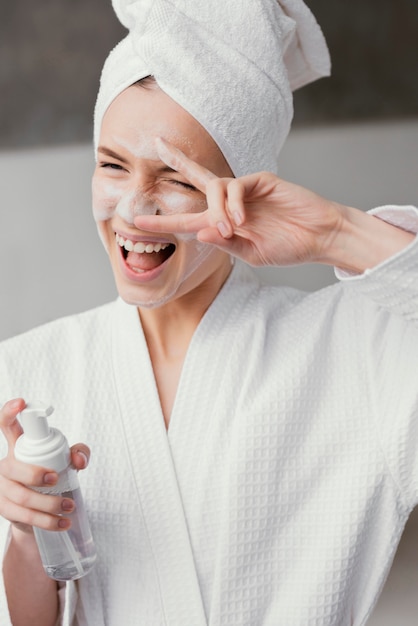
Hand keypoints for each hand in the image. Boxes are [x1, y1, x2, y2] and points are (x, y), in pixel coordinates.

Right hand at [0, 399, 89, 533]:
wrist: (37, 511)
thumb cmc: (50, 476)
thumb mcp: (66, 461)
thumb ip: (78, 452)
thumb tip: (79, 460)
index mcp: (18, 446)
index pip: (8, 425)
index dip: (10, 412)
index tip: (21, 403)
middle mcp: (6, 465)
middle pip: (14, 467)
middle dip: (35, 474)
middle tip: (57, 479)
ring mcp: (2, 488)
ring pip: (21, 496)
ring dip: (48, 503)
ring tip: (69, 506)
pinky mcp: (5, 510)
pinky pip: (23, 517)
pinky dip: (46, 521)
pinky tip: (62, 522)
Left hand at [134, 138, 347, 266]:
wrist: (320, 238)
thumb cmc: (289, 246)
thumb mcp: (253, 254)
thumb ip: (226, 244)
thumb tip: (199, 233)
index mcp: (225, 224)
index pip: (189, 220)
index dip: (163, 222)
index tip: (137, 222)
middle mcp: (231, 203)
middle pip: (198, 178)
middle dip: (178, 160)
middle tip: (156, 144)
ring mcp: (246, 190)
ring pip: (215, 188)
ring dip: (216, 211)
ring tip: (230, 229)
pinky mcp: (261, 180)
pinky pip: (235, 187)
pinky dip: (232, 203)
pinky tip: (240, 219)